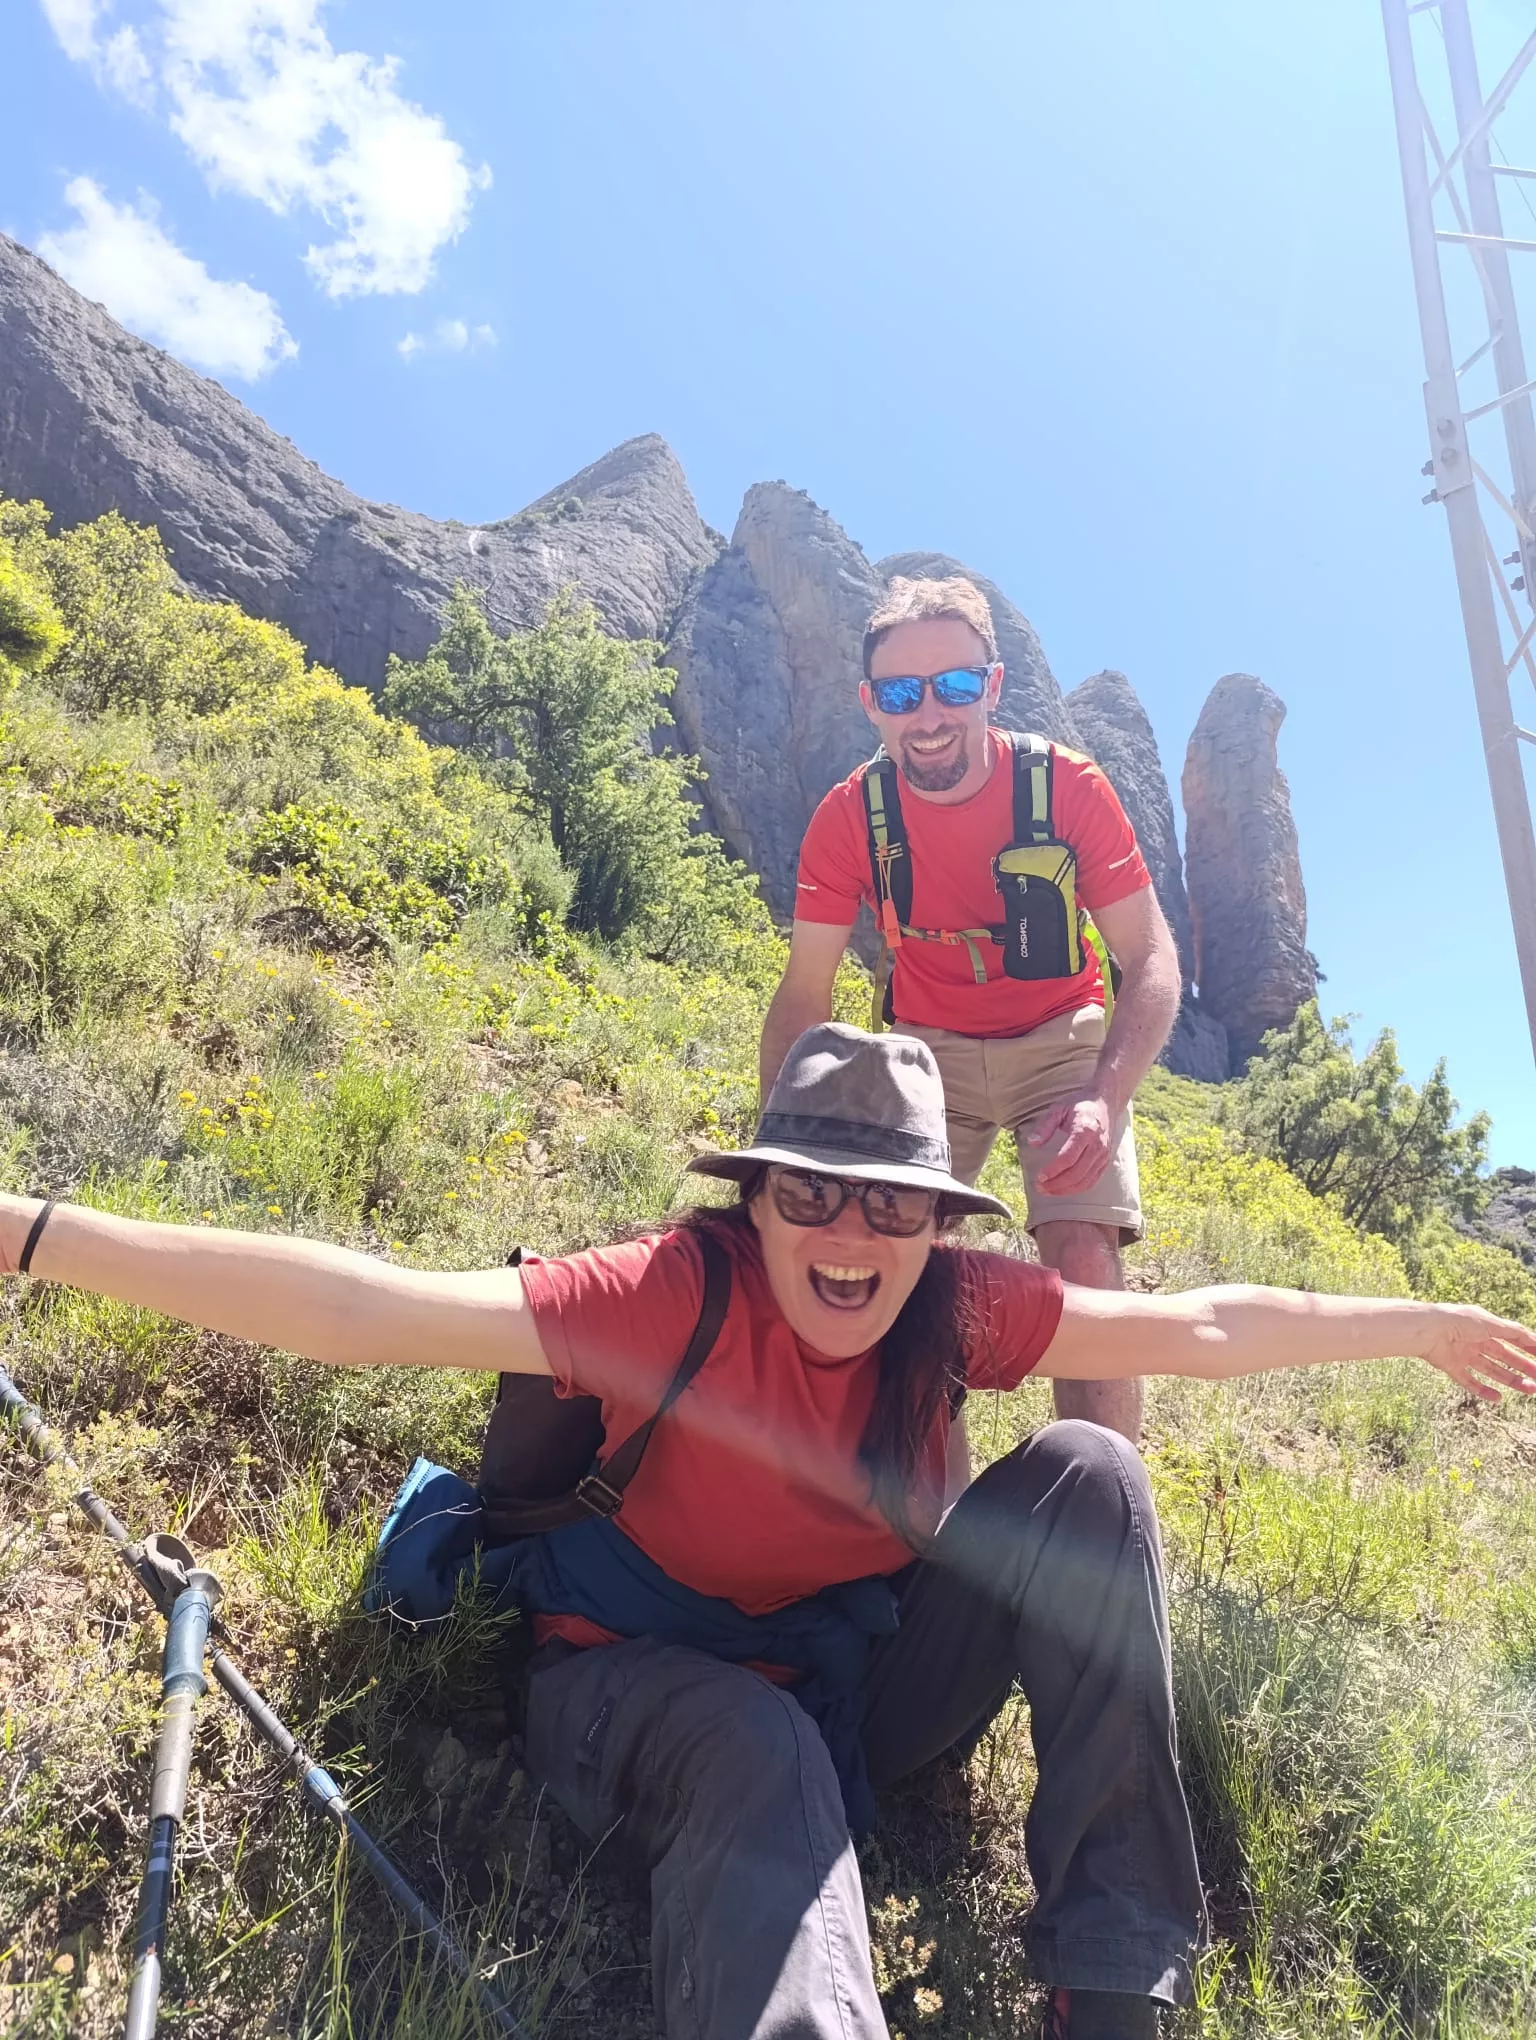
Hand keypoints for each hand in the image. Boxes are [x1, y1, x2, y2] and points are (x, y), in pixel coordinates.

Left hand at [1028, 1091, 1114, 1195]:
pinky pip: (1091, 1181)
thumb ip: (1045, 1126)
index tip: (1039, 1177)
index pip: (1069, 1157)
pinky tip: (1061, 1189)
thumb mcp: (1058, 1108)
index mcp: (1085, 1130)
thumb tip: (1032, 1143)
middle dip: (1056, 1184)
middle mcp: (1097, 1145)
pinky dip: (1076, 1189)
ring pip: (1084, 1181)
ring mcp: (1103, 1155)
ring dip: (1064, 1190)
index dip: (1053, 1170)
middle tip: (1039, 1187)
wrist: (1105, 1103)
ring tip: (1046, 1190)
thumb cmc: (1079, 1104)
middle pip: (1076, 1173)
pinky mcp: (1105, 1162)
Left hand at [1419, 1304, 1535, 1402]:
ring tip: (1530, 1389)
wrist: (1427, 1330)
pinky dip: (1483, 1390)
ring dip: (1510, 1380)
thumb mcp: (1489, 1323)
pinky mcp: (1450, 1366)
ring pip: (1491, 1370)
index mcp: (1485, 1326)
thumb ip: (1512, 1332)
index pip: (1512, 1338)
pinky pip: (1469, 1381)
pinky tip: (1497, 1398)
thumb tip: (1533, 1337)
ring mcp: (1463, 1354)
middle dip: (1523, 1367)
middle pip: (1504, 1357)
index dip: (1529, 1347)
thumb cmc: (1458, 1321)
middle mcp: (1475, 1340)